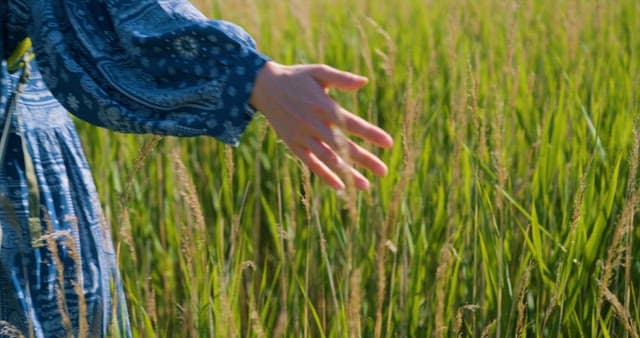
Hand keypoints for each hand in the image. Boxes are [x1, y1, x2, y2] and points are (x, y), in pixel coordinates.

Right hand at [250, 61, 392, 190]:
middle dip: (365, 159)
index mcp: (323, 106)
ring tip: (367, 186)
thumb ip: (341, 78)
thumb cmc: (296, 78)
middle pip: (343, 146)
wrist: (263, 87)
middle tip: (384, 171)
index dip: (371, 134)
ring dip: (348, 173)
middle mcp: (314, 124)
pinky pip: (311, 163)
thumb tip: (365, 82)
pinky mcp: (294, 145)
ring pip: (329, 159)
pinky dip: (325, 175)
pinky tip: (341, 187)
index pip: (352, 123)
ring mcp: (303, 136)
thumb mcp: (318, 72)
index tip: (389, 143)